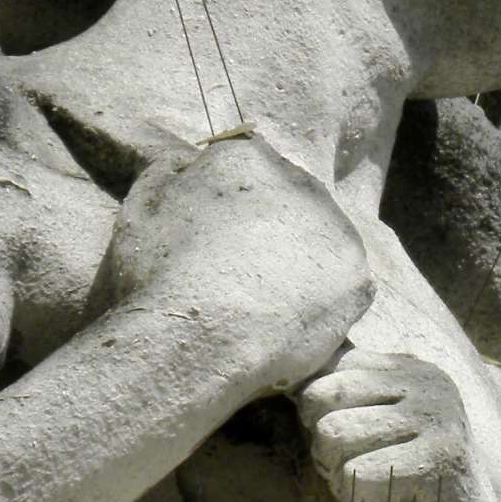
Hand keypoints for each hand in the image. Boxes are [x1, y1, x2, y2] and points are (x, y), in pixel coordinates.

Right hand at [100, 137, 372, 393]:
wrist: (196, 342)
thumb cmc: (158, 278)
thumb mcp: (142, 209)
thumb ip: (169, 174)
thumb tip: (189, 164)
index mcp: (247, 159)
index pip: (250, 167)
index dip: (234, 204)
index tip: (221, 236)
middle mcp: (300, 183)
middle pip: (291, 200)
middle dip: (273, 229)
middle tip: (243, 274)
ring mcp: (336, 230)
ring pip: (320, 241)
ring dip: (301, 264)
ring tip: (264, 303)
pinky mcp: (357, 278)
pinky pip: (342, 287)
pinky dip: (321, 303)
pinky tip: (289, 322)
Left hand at [296, 349, 471, 501]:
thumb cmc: (406, 491)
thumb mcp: (377, 431)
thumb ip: (345, 398)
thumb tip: (293, 379)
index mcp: (412, 370)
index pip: (328, 368)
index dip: (317, 413)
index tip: (349, 444)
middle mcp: (428, 383)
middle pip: (321, 398)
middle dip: (323, 444)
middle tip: (359, 470)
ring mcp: (437, 417)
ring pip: (333, 432)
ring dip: (340, 473)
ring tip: (377, 487)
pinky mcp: (437, 457)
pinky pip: (354, 471)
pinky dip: (361, 497)